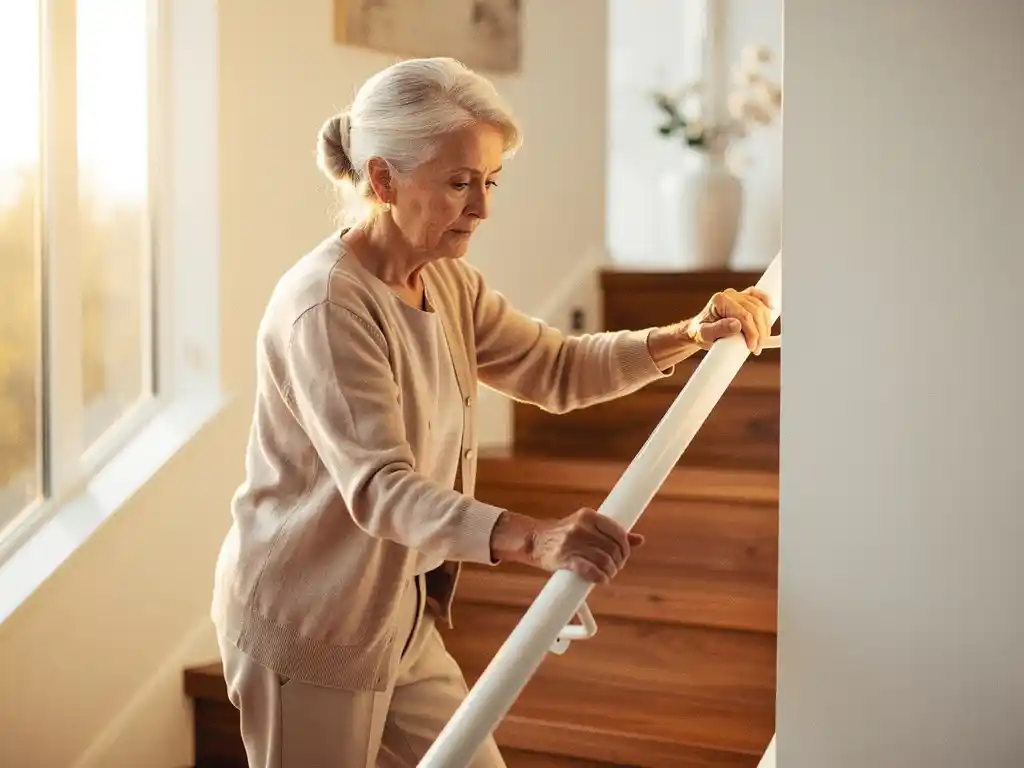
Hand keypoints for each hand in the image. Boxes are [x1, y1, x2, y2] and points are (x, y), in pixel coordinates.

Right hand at [489, 508, 643, 583]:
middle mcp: (581, 527)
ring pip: (604, 560)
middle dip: (618, 562)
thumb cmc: (564, 534)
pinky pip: (590, 570)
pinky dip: (600, 577)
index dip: (625, 548)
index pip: (618, 532)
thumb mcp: (588, 527)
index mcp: (589, 515)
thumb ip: (612, 532)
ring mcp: (572, 542)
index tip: (623, 555)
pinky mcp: (564, 558)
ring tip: (607, 574)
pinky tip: (602, 579)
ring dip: (610, 572)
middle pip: (612, 548)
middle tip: (614, 567)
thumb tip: (639, 540)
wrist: (534, 540)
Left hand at [687, 287, 773, 354]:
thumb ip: (719, 329)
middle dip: (760, 331)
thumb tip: (737, 325)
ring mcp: (736, 295)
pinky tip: (772, 308)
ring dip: (765, 323)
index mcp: (720, 301)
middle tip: (757, 348)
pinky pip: (756, 295)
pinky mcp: (741, 298)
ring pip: (759, 305)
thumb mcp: (705, 334)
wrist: (697, 331)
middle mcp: (730, 295)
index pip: (744, 316)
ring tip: (761, 341)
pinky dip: (765, 300)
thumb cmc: (699, 333)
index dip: (752, 332)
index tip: (753, 347)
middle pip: (755, 310)